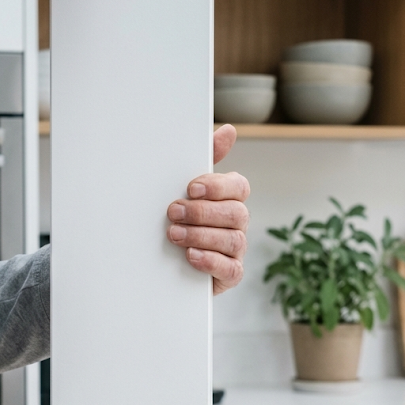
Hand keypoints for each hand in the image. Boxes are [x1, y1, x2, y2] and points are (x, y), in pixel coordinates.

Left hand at [167, 124, 249, 294]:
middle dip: (202, 212)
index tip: (191, 188)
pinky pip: (230, 268)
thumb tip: (229, 130)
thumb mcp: (187, 189)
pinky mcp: (230, 274)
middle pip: (235, 213)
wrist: (166, 263)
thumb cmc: (182, 218)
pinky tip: (191, 255)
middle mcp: (238, 223)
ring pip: (232, 239)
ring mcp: (236, 250)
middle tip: (173, 212)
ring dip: (201, 235)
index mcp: (231, 199)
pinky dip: (210, 261)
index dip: (217, 186)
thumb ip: (206, 161)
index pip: (238, 187)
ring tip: (174, 234)